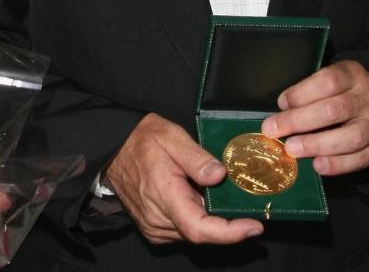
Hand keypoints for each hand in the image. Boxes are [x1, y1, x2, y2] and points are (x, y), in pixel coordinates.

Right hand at [104, 113, 263, 244]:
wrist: (114, 148)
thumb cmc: (142, 139)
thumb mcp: (171, 136)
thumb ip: (196, 157)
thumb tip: (220, 175)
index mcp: (163, 196)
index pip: (199, 228)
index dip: (230, 232)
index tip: (254, 226)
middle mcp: (157, 219)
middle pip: (201, 233)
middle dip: (225, 221)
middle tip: (240, 200)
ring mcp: (154, 227)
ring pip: (193, 233)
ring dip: (210, 219)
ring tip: (213, 192)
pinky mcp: (153, 228)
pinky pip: (182, 230)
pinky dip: (196, 218)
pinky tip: (197, 197)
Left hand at [261, 59, 368, 175]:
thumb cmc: (342, 91)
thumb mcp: (330, 80)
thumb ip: (310, 92)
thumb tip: (280, 113)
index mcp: (352, 74)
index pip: (328, 81)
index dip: (302, 92)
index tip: (281, 103)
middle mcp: (368, 98)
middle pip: (334, 110)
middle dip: (299, 121)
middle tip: (273, 130)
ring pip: (351, 136)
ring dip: (317, 144)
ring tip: (292, 150)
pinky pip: (361, 158)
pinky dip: (338, 164)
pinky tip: (318, 166)